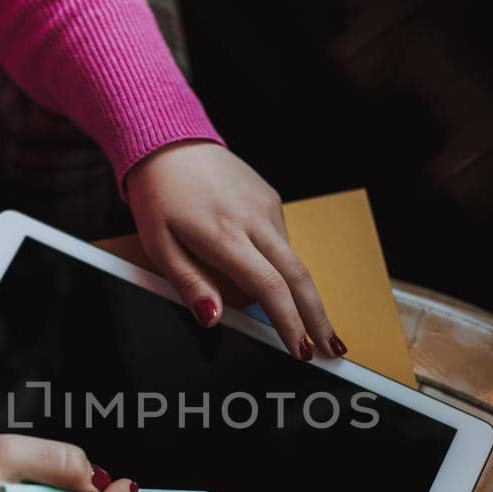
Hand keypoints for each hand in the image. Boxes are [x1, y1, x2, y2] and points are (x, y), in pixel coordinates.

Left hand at [125, 141, 344, 360]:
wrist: (169, 141)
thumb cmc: (159, 195)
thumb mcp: (159, 245)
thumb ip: (189, 284)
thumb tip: (213, 318)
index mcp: (224, 235)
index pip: (270, 287)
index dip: (290, 323)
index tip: (301, 350)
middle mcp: (254, 219)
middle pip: (299, 276)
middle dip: (318, 317)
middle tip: (333, 348)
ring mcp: (267, 207)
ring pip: (292, 260)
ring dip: (302, 294)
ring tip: (308, 324)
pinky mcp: (270, 199)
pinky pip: (281, 241)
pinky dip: (283, 266)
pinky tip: (273, 276)